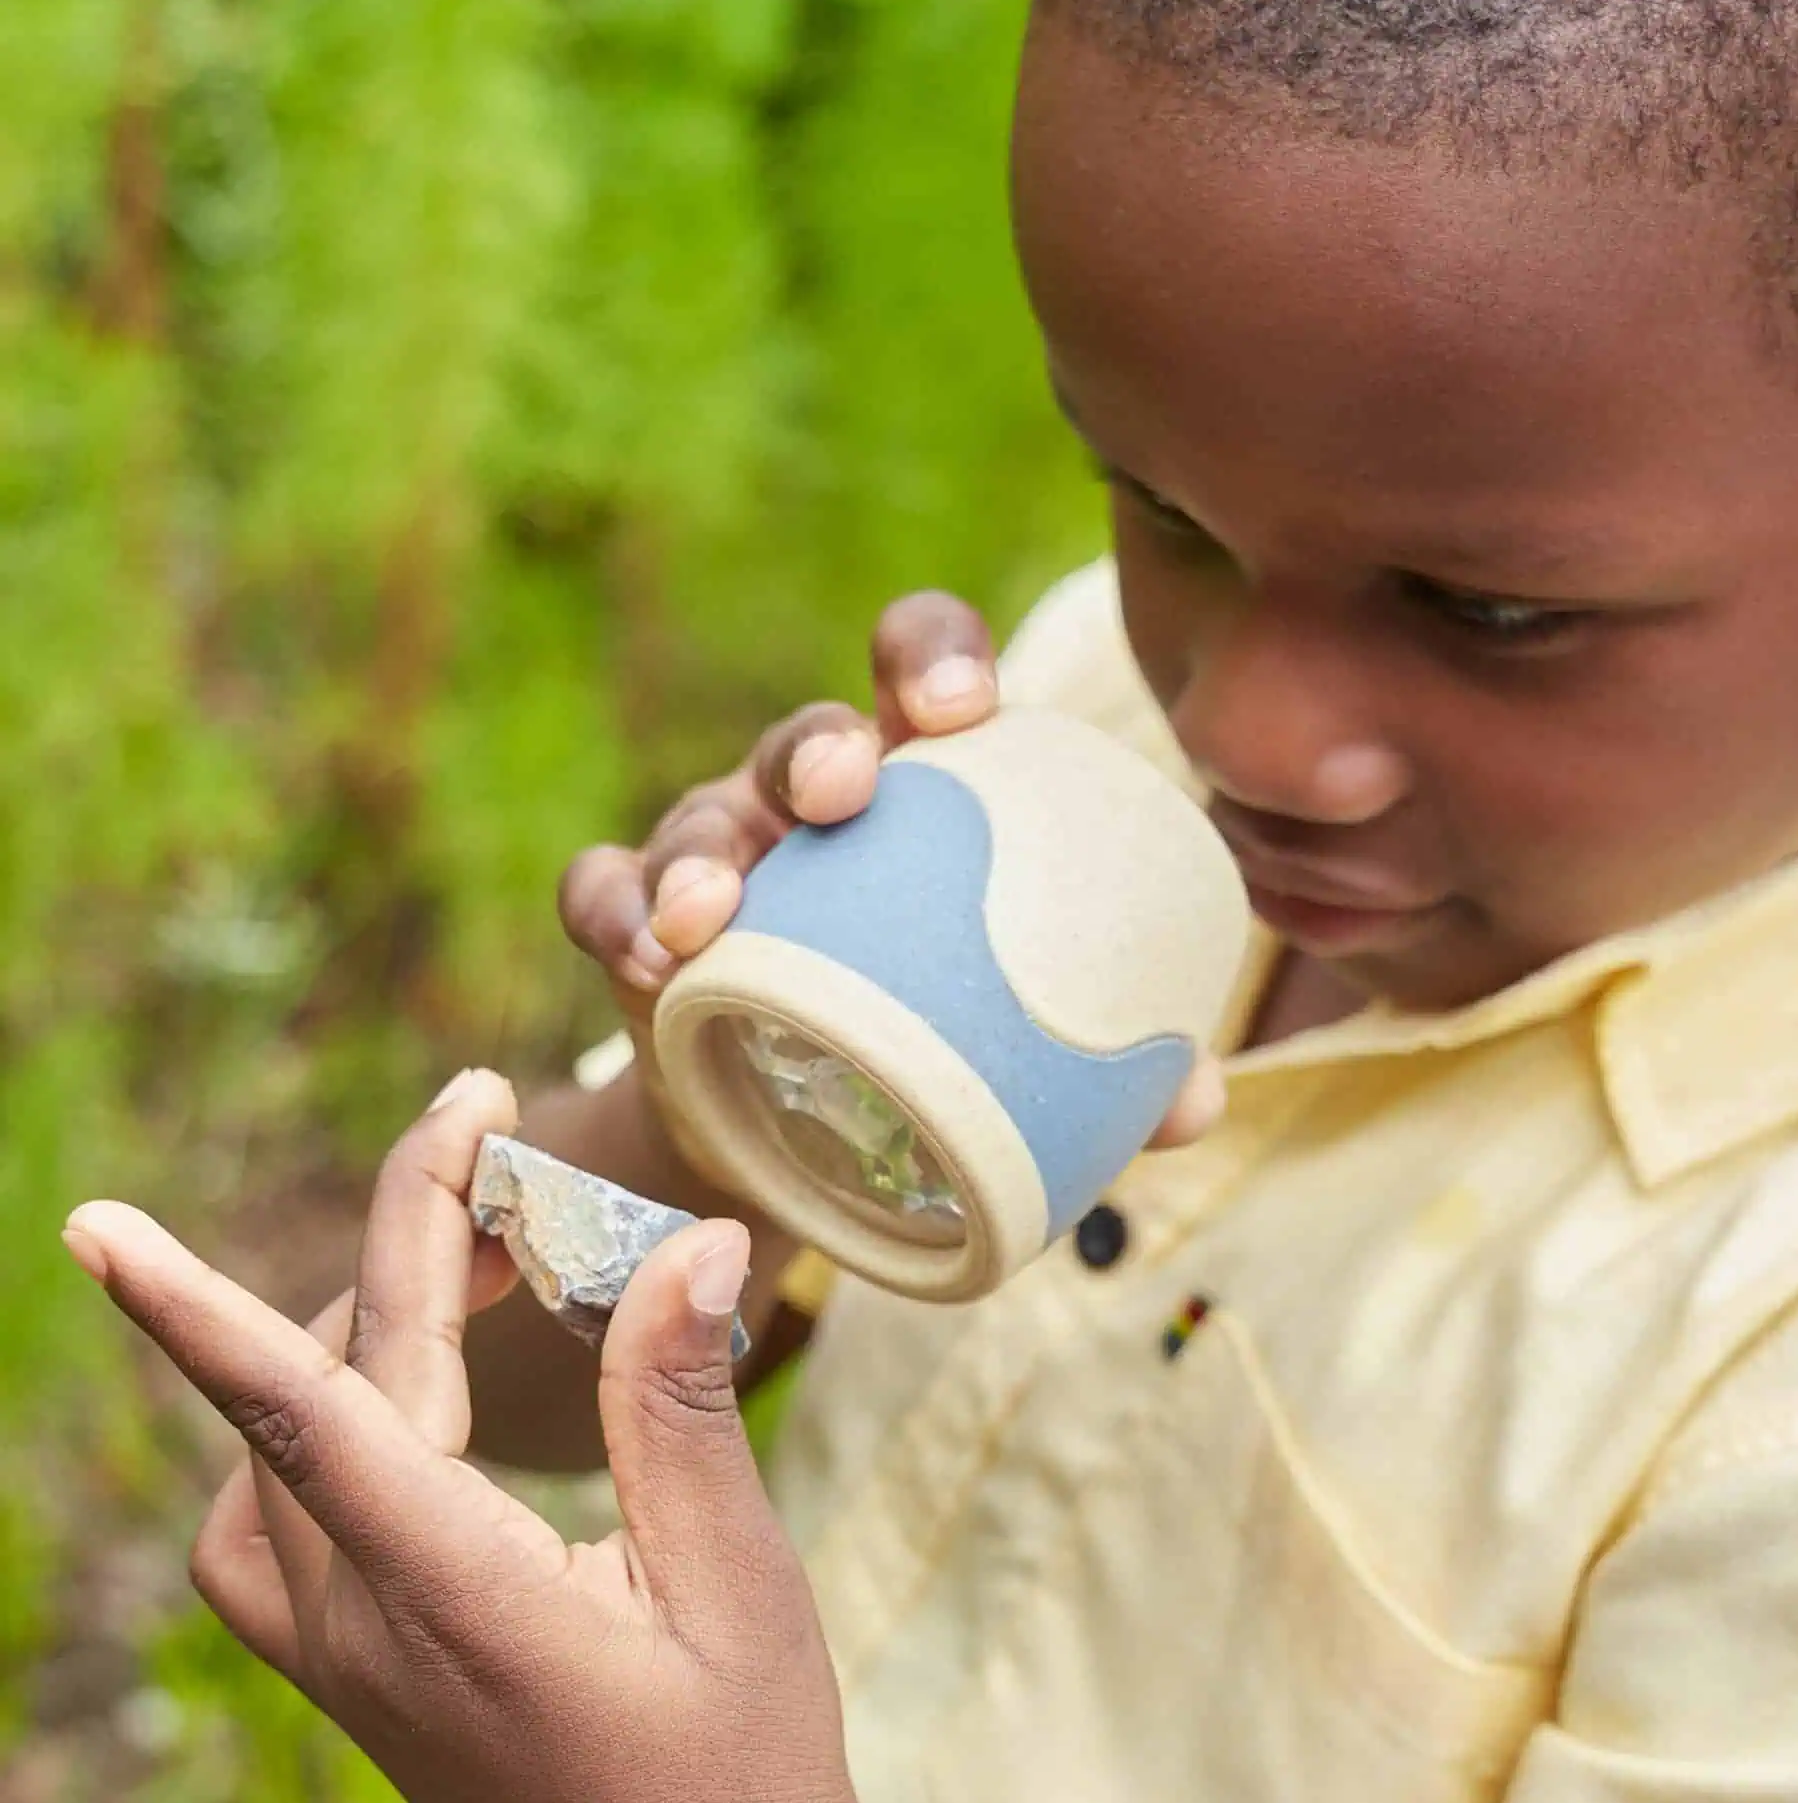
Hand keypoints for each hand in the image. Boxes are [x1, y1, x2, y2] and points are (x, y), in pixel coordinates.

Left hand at [62, 1073, 958, 1802]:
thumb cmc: (747, 1775)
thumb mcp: (739, 1583)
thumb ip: (684, 1406)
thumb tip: (693, 1240)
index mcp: (461, 1603)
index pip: (309, 1420)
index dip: (194, 1313)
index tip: (96, 1227)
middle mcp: (370, 1636)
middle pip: (322, 1392)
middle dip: (399, 1238)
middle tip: (489, 1127)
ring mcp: (351, 1673)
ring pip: (271, 1465)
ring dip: (347, 1332)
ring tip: (472, 1260)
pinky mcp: (365, 1691)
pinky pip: (279, 1533)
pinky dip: (324, 1425)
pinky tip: (423, 1403)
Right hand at [559, 590, 1225, 1147]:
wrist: (792, 1143)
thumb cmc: (928, 1051)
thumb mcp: (1012, 1052)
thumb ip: (1104, 1065)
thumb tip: (1193, 1099)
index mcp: (922, 798)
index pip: (923, 674)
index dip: (935, 659)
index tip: (963, 708)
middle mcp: (810, 807)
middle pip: (807, 738)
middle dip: (817, 745)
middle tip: (843, 790)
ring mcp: (716, 856)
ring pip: (697, 818)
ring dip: (699, 852)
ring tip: (708, 913)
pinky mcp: (633, 928)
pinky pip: (600, 894)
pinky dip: (614, 915)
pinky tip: (642, 962)